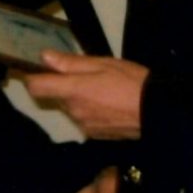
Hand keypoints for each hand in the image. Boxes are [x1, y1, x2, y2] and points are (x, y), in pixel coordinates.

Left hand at [24, 51, 146, 139]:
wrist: (158, 113)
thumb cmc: (131, 81)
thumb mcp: (103, 64)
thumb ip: (71, 63)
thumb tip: (45, 58)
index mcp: (73, 91)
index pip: (36, 87)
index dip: (33, 77)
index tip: (40, 70)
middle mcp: (74, 111)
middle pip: (56, 96)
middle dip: (65, 86)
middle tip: (88, 75)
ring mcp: (84, 125)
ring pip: (71, 108)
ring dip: (79, 99)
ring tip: (103, 90)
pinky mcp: (95, 135)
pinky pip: (84, 119)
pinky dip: (90, 111)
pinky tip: (109, 105)